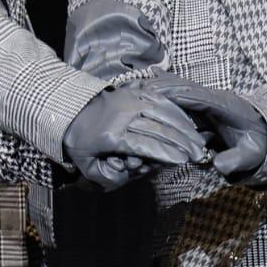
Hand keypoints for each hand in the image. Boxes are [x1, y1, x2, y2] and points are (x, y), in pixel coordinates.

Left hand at [64, 85, 207, 190]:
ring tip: (197, 140)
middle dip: (182, 143)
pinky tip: (187, 122)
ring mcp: (129, 99)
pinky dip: (176, 110)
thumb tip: (128, 175)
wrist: (69, 110)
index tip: (183, 161)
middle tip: (198, 154)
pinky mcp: (134, 90)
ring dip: (184, 127)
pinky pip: (160, 99)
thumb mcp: (86, 166)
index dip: (166, 154)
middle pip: (160, 129)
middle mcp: (123, 114)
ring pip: (164, 112)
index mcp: (111, 135)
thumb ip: (107, 177)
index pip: (146, 145)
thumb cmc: (80, 142)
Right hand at [133, 74, 266, 178]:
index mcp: (226, 106)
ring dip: (161, 85)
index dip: (179, 94)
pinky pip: (181, 94)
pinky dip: (165, 88)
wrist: (266, 134)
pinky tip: (149, 81)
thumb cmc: (257, 145)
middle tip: (140, 87)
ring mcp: (207, 99)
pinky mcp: (201, 104)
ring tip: (137, 84)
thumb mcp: (251, 155)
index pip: (200, 97)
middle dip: (164, 86)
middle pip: (186, 87)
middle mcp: (215, 97)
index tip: (159, 93)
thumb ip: (236, 160)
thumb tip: (218, 165)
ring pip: (181, 88)